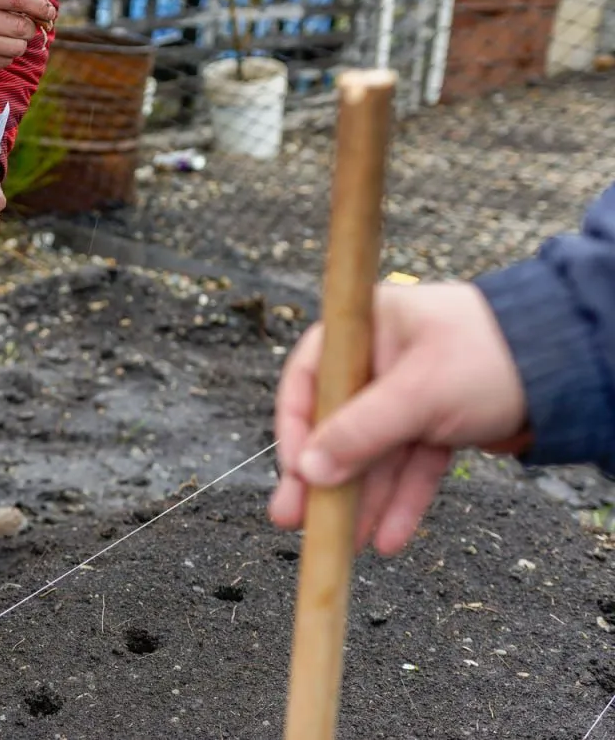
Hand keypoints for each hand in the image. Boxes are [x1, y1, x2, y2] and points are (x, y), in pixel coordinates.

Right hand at [0, 0, 55, 73]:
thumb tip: (40, 1)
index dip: (40, 6)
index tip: (49, 10)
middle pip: (22, 27)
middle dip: (30, 27)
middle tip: (26, 24)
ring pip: (17, 48)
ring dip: (19, 43)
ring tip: (9, 36)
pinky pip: (3, 62)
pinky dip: (6, 55)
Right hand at [268, 282, 529, 555]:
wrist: (577, 366)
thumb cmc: (495, 355)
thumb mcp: (418, 393)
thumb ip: (359, 433)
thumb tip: (306, 471)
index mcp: (366, 327)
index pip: (309, 378)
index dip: (295, 428)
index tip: (294, 472)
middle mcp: (383, 358)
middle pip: (338, 423)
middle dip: (324, 476)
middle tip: (295, 518)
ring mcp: (412, 393)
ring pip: (376, 452)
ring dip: (363, 498)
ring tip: (343, 542)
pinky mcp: (441, 423)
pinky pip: (412, 465)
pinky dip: (403, 498)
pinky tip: (388, 535)